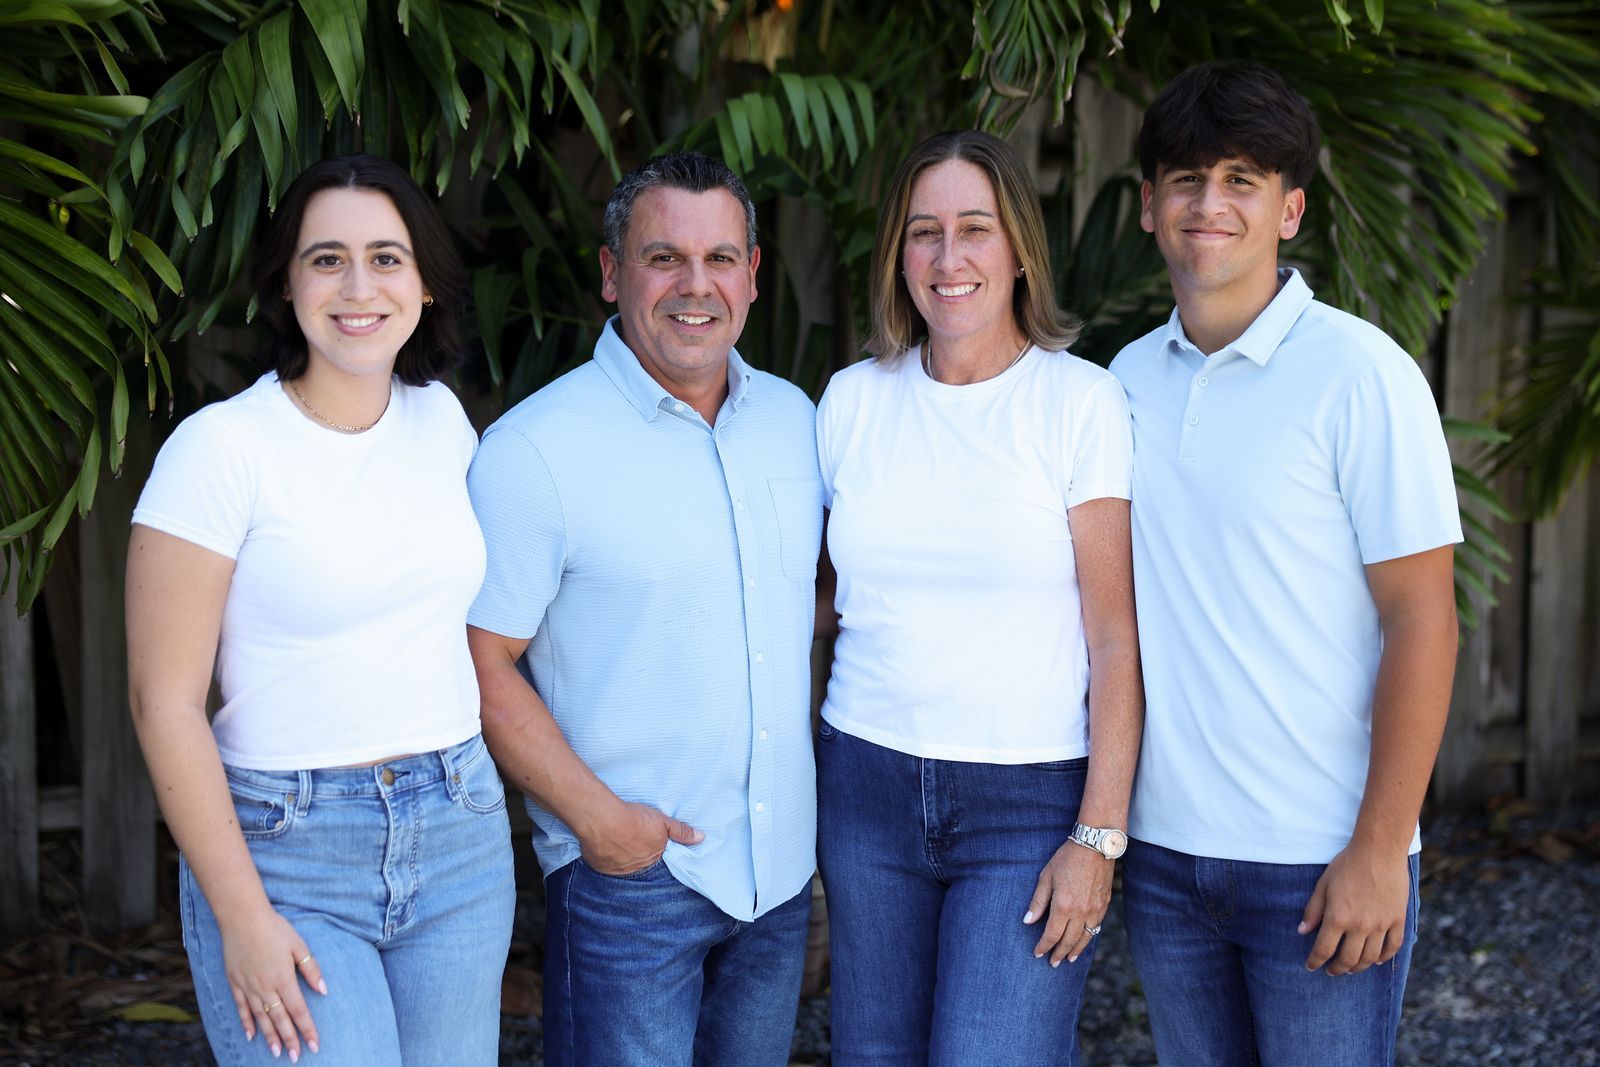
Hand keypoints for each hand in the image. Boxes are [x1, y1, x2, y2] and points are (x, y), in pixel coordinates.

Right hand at [219, 904, 326, 1060]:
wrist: (243, 918)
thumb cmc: (275, 929)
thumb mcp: (298, 946)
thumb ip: (311, 969)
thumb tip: (324, 990)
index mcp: (284, 979)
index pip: (299, 1011)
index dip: (307, 1030)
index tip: (315, 1045)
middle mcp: (266, 988)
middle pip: (280, 1019)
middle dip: (289, 1040)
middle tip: (296, 1057)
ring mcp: (248, 987)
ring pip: (261, 1018)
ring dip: (269, 1037)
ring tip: (276, 1053)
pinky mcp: (235, 983)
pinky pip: (242, 1008)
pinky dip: (247, 1023)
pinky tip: (251, 1035)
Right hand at [579, 800, 702, 875]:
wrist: (603, 820)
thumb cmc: (633, 819)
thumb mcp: (662, 821)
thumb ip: (681, 831)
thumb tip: (701, 838)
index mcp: (653, 858)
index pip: (656, 859)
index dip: (652, 849)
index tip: (646, 841)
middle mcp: (637, 868)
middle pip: (640, 863)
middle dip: (638, 854)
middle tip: (631, 839)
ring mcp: (618, 870)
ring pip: (622, 866)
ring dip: (622, 857)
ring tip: (618, 841)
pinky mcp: (600, 868)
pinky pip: (605, 865)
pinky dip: (606, 858)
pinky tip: (605, 846)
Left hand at [1023, 839, 1112, 965]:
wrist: (1096, 845)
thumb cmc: (1067, 858)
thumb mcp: (1046, 876)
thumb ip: (1038, 901)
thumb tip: (1028, 921)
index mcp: (1063, 905)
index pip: (1052, 934)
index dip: (1044, 946)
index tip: (1038, 953)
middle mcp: (1081, 912)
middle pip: (1069, 940)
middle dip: (1059, 953)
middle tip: (1053, 963)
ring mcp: (1095, 910)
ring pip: (1085, 938)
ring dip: (1076, 950)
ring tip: (1068, 959)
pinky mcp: (1104, 905)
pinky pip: (1096, 928)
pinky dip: (1089, 938)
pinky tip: (1084, 940)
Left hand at [1299, 843, 1409, 974]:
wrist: (1379, 851)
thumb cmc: (1347, 865)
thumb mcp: (1323, 885)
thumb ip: (1313, 910)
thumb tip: (1302, 931)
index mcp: (1338, 917)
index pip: (1324, 949)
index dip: (1315, 961)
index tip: (1310, 966)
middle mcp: (1360, 926)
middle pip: (1348, 959)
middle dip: (1337, 969)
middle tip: (1331, 971)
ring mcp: (1381, 924)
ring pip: (1370, 958)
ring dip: (1359, 967)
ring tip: (1351, 968)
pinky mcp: (1398, 920)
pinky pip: (1392, 946)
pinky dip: (1384, 957)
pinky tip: (1377, 960)